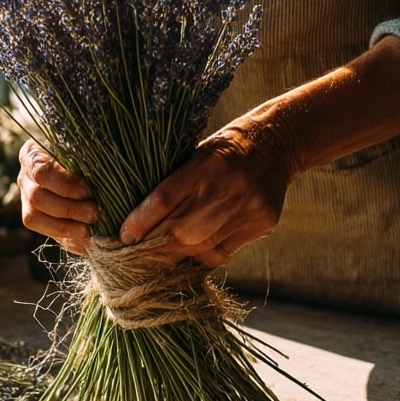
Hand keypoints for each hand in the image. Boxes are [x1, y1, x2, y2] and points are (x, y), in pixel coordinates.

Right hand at [17, 139, 98, 254]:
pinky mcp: (34, 218)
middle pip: (37, 197)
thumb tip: (97, 181)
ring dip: (64, 226)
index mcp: (33, 155)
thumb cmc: (85, 157)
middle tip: (94, 213)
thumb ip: (87, 164)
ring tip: (89, 228)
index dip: (65, 185)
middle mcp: (25, 177)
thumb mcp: (85, 154)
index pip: (41, 171)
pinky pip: (43, 232)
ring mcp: (25, 199)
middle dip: (68, 208)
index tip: (88, 191)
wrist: (82, 170)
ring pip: (33, 217)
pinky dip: (65, 237)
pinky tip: (84, 237)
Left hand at [117, 35, 399, 267]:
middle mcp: (226, 185)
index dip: (139, 223)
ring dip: (177, 255)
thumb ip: (170, 188)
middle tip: (137, 254)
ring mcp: (247, 206)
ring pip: (200, 246)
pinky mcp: (262, 222)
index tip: (124, 236)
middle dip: (154, 246)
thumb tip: (135, 227)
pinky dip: (203, 255)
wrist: (275, 143)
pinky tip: (193, 252)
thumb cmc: (221, 151)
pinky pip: (223, 252)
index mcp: (204, 163)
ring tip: (161, 257)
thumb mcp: (193, 156)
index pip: (162, 200)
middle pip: (179, 232)